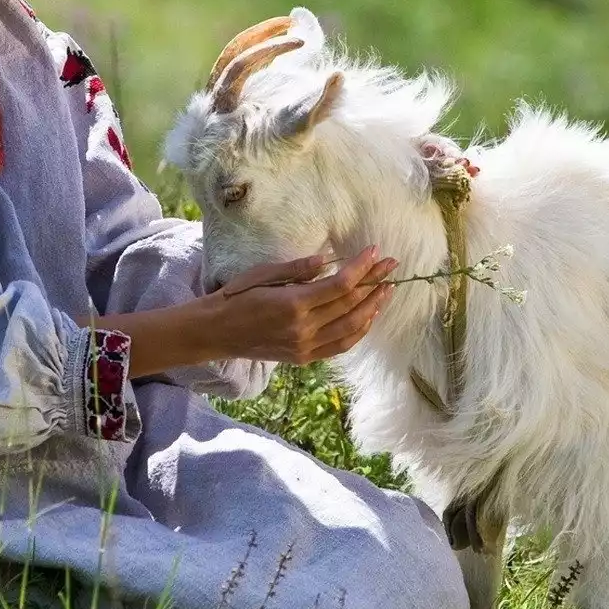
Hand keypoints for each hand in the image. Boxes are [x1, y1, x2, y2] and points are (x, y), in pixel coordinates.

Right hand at [207, 246, 397, 364]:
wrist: (216, 332)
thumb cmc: (236, 297)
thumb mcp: (262, 274)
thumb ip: (298, 268)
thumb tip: (328, 259)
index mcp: (293, 304)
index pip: (340, 284)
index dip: (361, 267)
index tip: (374, 251)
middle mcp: (303, 328)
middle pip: (350, 304)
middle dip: (374, 282)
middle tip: (391, 265)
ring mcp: (305, 346)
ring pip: (352, 328)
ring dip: (373, 307)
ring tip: (387, 289)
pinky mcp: (304, 357)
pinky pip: (340, 345)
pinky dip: (359, 331)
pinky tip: (369, 316)